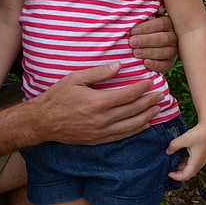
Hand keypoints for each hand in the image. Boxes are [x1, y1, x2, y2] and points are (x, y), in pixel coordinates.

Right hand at [30, 62, 161, 145]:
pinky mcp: (98, 140)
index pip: (128, 94)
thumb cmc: (58, 97)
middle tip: (162, 95)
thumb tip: (119, 65)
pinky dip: (136, 130)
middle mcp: (103, 119)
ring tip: (158, 109)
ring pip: (131, 125)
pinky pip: (122, 136)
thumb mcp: (75, 78)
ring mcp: (101, 132)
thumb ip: (99, 72)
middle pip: (133, 110)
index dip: (142, 88)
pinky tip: (144, 125)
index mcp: (98, 102)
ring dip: (147, 117)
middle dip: (150, 102)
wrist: (43, 122)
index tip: (151, 82)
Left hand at [129, 13, 177, 72]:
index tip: (132, 31)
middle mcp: (174, 37)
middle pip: (163, 38)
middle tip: (132, 42)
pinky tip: (145, 62)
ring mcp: (173, 50)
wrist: (147, 41)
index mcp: (169, 23)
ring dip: (149, 52)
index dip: (147, 27)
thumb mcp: (148, 16)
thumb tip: (159, 9)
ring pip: (166, 52)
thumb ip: (151, 11)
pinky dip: (156, 65)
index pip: (161, 24)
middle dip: (146, 40)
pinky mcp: (170, 62)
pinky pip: (166, 65)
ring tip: (135, 52)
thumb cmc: (145, 26)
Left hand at [166, 122, 205, 181]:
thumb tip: (167, 152)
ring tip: (172, 163)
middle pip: (188, 173)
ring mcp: (201, 159)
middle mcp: (200, 163)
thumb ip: (174, 146)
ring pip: (190, 168)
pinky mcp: (201, 155)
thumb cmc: (199, 134)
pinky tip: (178, 156)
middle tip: (169, 168)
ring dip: (181, 167)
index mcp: (196, 162)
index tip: (168, 173)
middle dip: (178, 173)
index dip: (176, 176)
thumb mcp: (184, 139)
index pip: (186, 176)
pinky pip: (191, 162)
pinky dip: (184, 162)